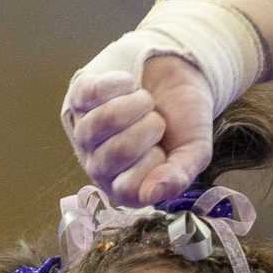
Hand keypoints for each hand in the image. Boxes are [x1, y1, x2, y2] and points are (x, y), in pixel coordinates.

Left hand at [64, 51, 216, 207]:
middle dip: (150, 128)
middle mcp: (100, 166)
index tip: (164, 150)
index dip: (153, 162)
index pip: (128, 188)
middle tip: (158, 122)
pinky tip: (130, 85)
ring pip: (102, 121)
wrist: (178, 79)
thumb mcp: (194, 152)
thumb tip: (153, 194)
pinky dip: (120, 83)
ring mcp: (86, 134)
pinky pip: (91, 93)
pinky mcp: (78, 101)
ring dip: (135, 104)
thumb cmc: (183, 122)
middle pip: (117, 151)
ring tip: (146, 102)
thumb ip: (178, 176)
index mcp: (127, 188)